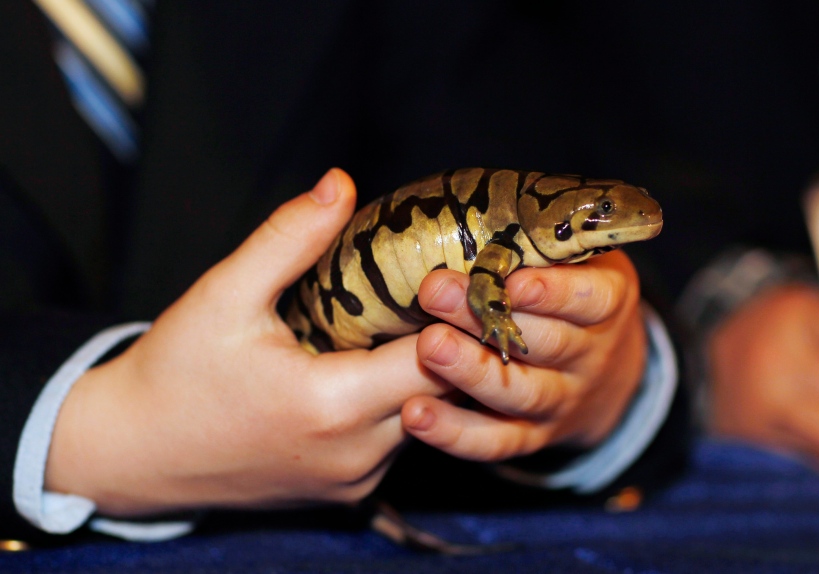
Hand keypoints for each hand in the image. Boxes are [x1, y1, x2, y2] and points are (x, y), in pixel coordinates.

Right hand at [45, 169, 450, 516]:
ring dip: (430, 375)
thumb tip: (342, 183)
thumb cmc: (175, 372)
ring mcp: (355, 480)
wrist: (133, 454)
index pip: (436, 357)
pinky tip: (383, 365)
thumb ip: (289, 238)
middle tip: (452, 293)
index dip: (454, 314)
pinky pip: (398, 442)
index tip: (455, 274)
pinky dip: (402, 404)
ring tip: (421, 322)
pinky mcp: (349, 492)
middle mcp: (355, 454)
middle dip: (453, 343)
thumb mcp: (224, 294)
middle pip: (444, 393)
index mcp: (331, 406)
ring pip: (428, 419)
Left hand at [399, 250, 647, 460]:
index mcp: (607, 301)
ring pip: (520, 392)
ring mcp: (562, 400)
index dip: (553, 291)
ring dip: (470, 372)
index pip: (590, 297)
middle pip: (546, 341)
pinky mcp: (531, 437)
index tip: (512, 277)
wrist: (603, 373)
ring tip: (426, 347)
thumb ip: (539, 237)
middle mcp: (590, 355)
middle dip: (488, 317)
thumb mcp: (578, 257)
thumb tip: (470, 195)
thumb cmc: (571, 292)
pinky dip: (455, 433)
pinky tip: (415, 415)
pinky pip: (495, 442)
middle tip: (434, 291)